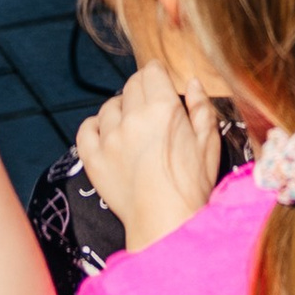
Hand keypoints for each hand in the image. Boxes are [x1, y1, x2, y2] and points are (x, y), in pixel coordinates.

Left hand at [77, 60, 221, 250]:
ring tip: (132, 125)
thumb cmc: (192, 185)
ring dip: (121, 109)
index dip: (158, 75)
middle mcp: (132, 117)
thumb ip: (201, 107)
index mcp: (163, 108)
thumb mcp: (208, 142)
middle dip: (142, 89)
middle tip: (151, 107)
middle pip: (131, 86)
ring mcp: (109, 138)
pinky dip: (94, 126)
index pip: (151, 72)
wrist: (167, 223)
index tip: (161, 83)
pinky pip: (86, 129)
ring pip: (109, 106)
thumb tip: (192, 82)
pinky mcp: (93, 159)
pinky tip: (106, 133)